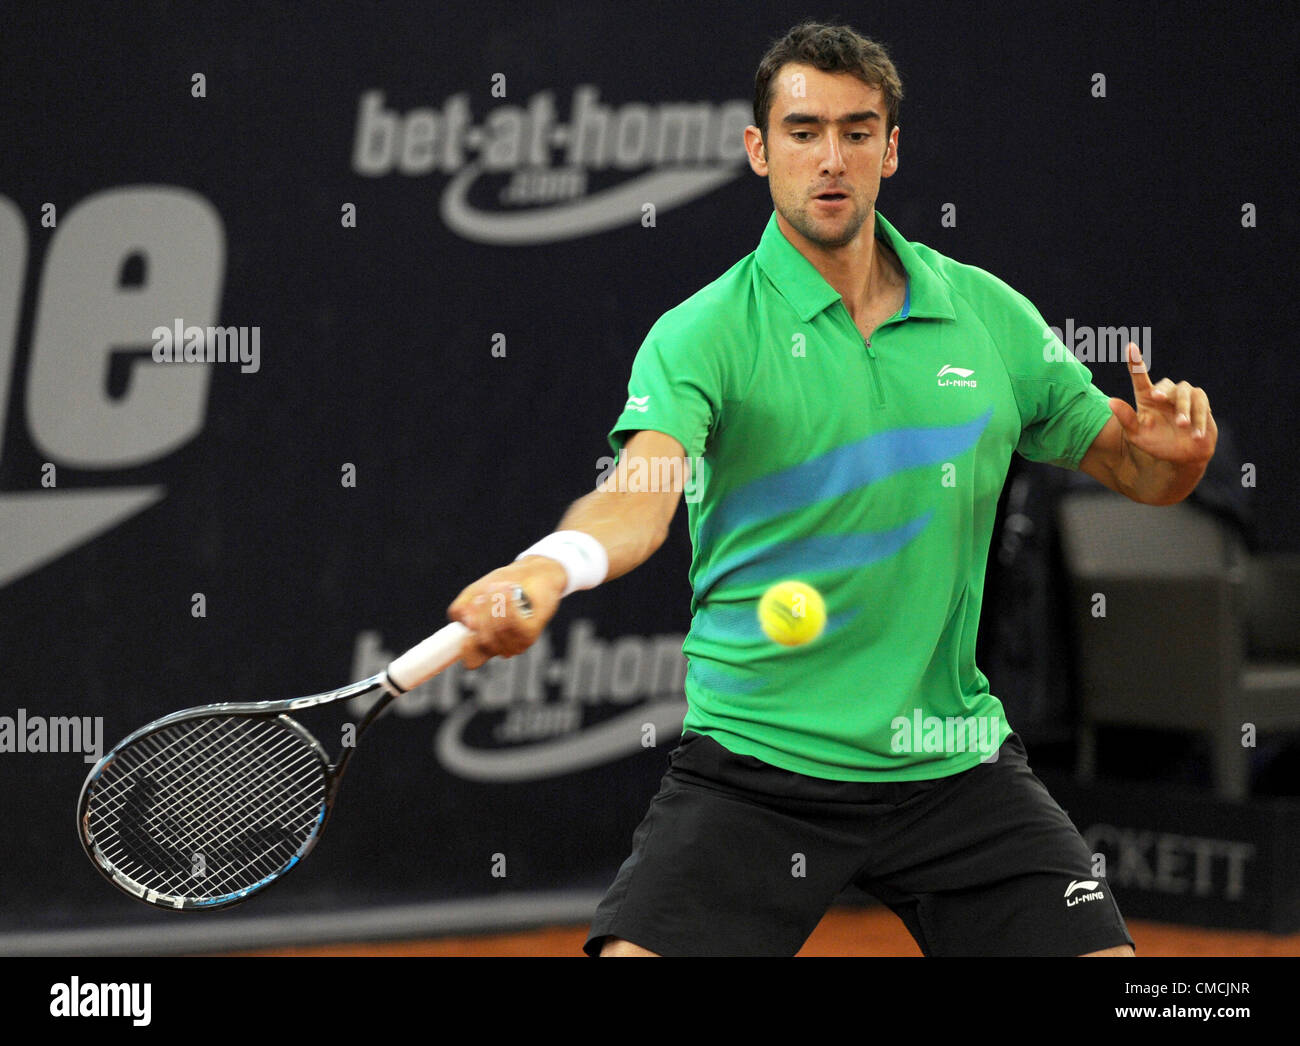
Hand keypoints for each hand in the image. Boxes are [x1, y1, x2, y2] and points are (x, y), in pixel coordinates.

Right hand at [447, 557, 566, 668]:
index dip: (466, 648)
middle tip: (485, 592)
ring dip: (495, 604)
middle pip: (483, 641)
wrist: (532, 573)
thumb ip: (461, 609)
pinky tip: (509, 592)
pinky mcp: (530, 634)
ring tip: (499, 586)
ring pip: (497, 632)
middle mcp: (499, 647)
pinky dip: (508, 606)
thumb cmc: (501, 585)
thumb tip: (467, 624)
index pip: (472, 660)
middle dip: (481, 612)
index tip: (468, 623)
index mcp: (483, 642)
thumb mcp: (473, 594)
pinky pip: (513, 625)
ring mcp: (516, 643)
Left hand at [1107, 343, 1217, 465]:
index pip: (1139, 377)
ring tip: (1182, 425)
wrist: (1182, 456)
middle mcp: (1164, 394)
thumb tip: (1111, 401)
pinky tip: (1195, 434)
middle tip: (1158, 398)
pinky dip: (1198, 418)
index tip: (1130, 346)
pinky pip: (1201, 403)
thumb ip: (1126, 419)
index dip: (1135, 361)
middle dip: (1164, 391)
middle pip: (1165, 384)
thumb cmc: (1156, 444)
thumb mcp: (1137, 436)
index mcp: (1145, 398)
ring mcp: (1183, 397)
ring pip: (1185, 392)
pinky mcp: (1201, 403)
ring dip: (1183, 409)